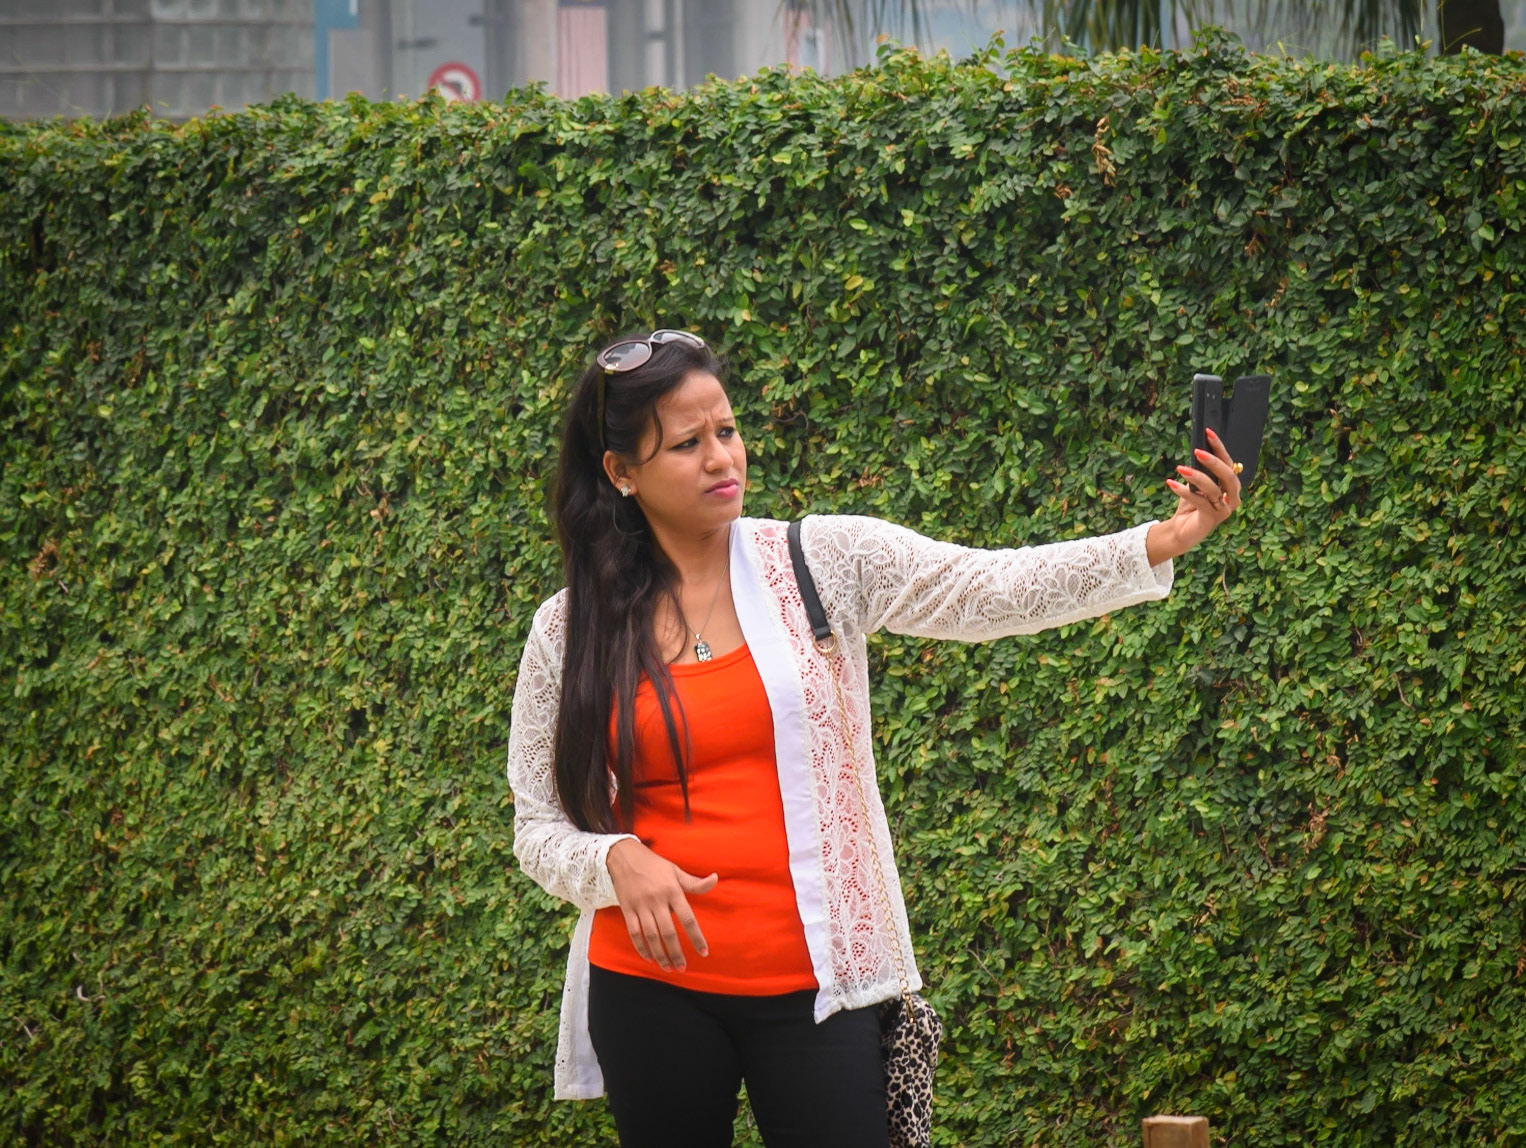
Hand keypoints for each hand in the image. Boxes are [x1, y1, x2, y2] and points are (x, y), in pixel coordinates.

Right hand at [606, 839, 716, 971]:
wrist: (624, 856)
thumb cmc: (654, 865)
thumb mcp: (676, 871)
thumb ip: (695, 883)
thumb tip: (715, 879)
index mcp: (672, 891)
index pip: (688, 919)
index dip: (696, 937)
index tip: (704, 952)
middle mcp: (657, 900)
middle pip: (668, 933)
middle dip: (676, 953)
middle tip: (683, 967)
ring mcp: (641, 906)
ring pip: (651, 936)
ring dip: (660, 954)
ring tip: (668, 968)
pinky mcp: (627, 909)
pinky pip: (634, 932)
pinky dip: (641, 947)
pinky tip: (649, 957)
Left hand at [1147, 428, 1243, 564]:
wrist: (1181, 531)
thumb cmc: (1191, 505)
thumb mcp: (1195, 485)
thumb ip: (1200, 470)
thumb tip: (1196, 450)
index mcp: (1230, 485)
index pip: (1228, 463)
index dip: (1219, 447)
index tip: (1208, 432)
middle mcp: (1232, 497)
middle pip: (1227, 476)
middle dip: (1213, 462)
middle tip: (1197, 451)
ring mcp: (1225, 509)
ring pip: (1213, 489)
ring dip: (1196, 477)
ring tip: (1180, 468)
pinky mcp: (1213, 518)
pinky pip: (1200, 502)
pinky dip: (1184, 491)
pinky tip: (1171, 483)